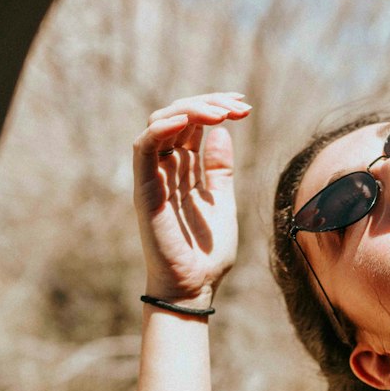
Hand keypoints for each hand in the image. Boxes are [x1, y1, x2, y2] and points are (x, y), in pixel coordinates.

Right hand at [132, 92, 250, 306]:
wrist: (195, 286)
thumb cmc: (206, 252)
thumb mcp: (222, 201)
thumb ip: (218, 169)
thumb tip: (222, 134)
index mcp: (182, 170)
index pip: (191, 123)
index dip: (214, 106)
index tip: (244, 105)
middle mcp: (165, 168)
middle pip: (177, 116)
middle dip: (209, 104)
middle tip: (240, 107)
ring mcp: (153, 177)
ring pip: (160, 123)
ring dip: (191, 109)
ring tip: (222, 112)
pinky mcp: (145, 189)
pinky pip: (145, 147)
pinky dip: (163, 127)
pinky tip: (189, 120)